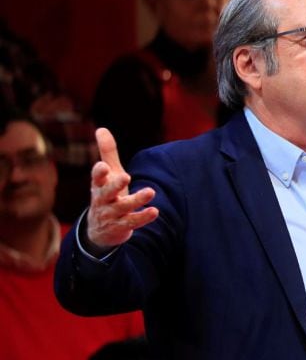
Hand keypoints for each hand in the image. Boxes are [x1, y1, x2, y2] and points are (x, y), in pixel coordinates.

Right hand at [87, 128, 158, 249]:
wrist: (99, 231)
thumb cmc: (107, 194)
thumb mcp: (108, 174)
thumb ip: (107, 153)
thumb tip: (101, 128)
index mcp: (99, 186)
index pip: (97, 178)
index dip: (99, 173)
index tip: (103, 166)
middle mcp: (103, 200)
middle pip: (106, 193)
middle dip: (115, 185)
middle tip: (125, 176)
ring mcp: (111, 215)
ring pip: (123, 207)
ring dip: (136, 200)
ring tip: (150, 191)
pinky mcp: (121, 227)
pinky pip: (132, 222)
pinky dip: (143, 217)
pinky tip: (155, 211)